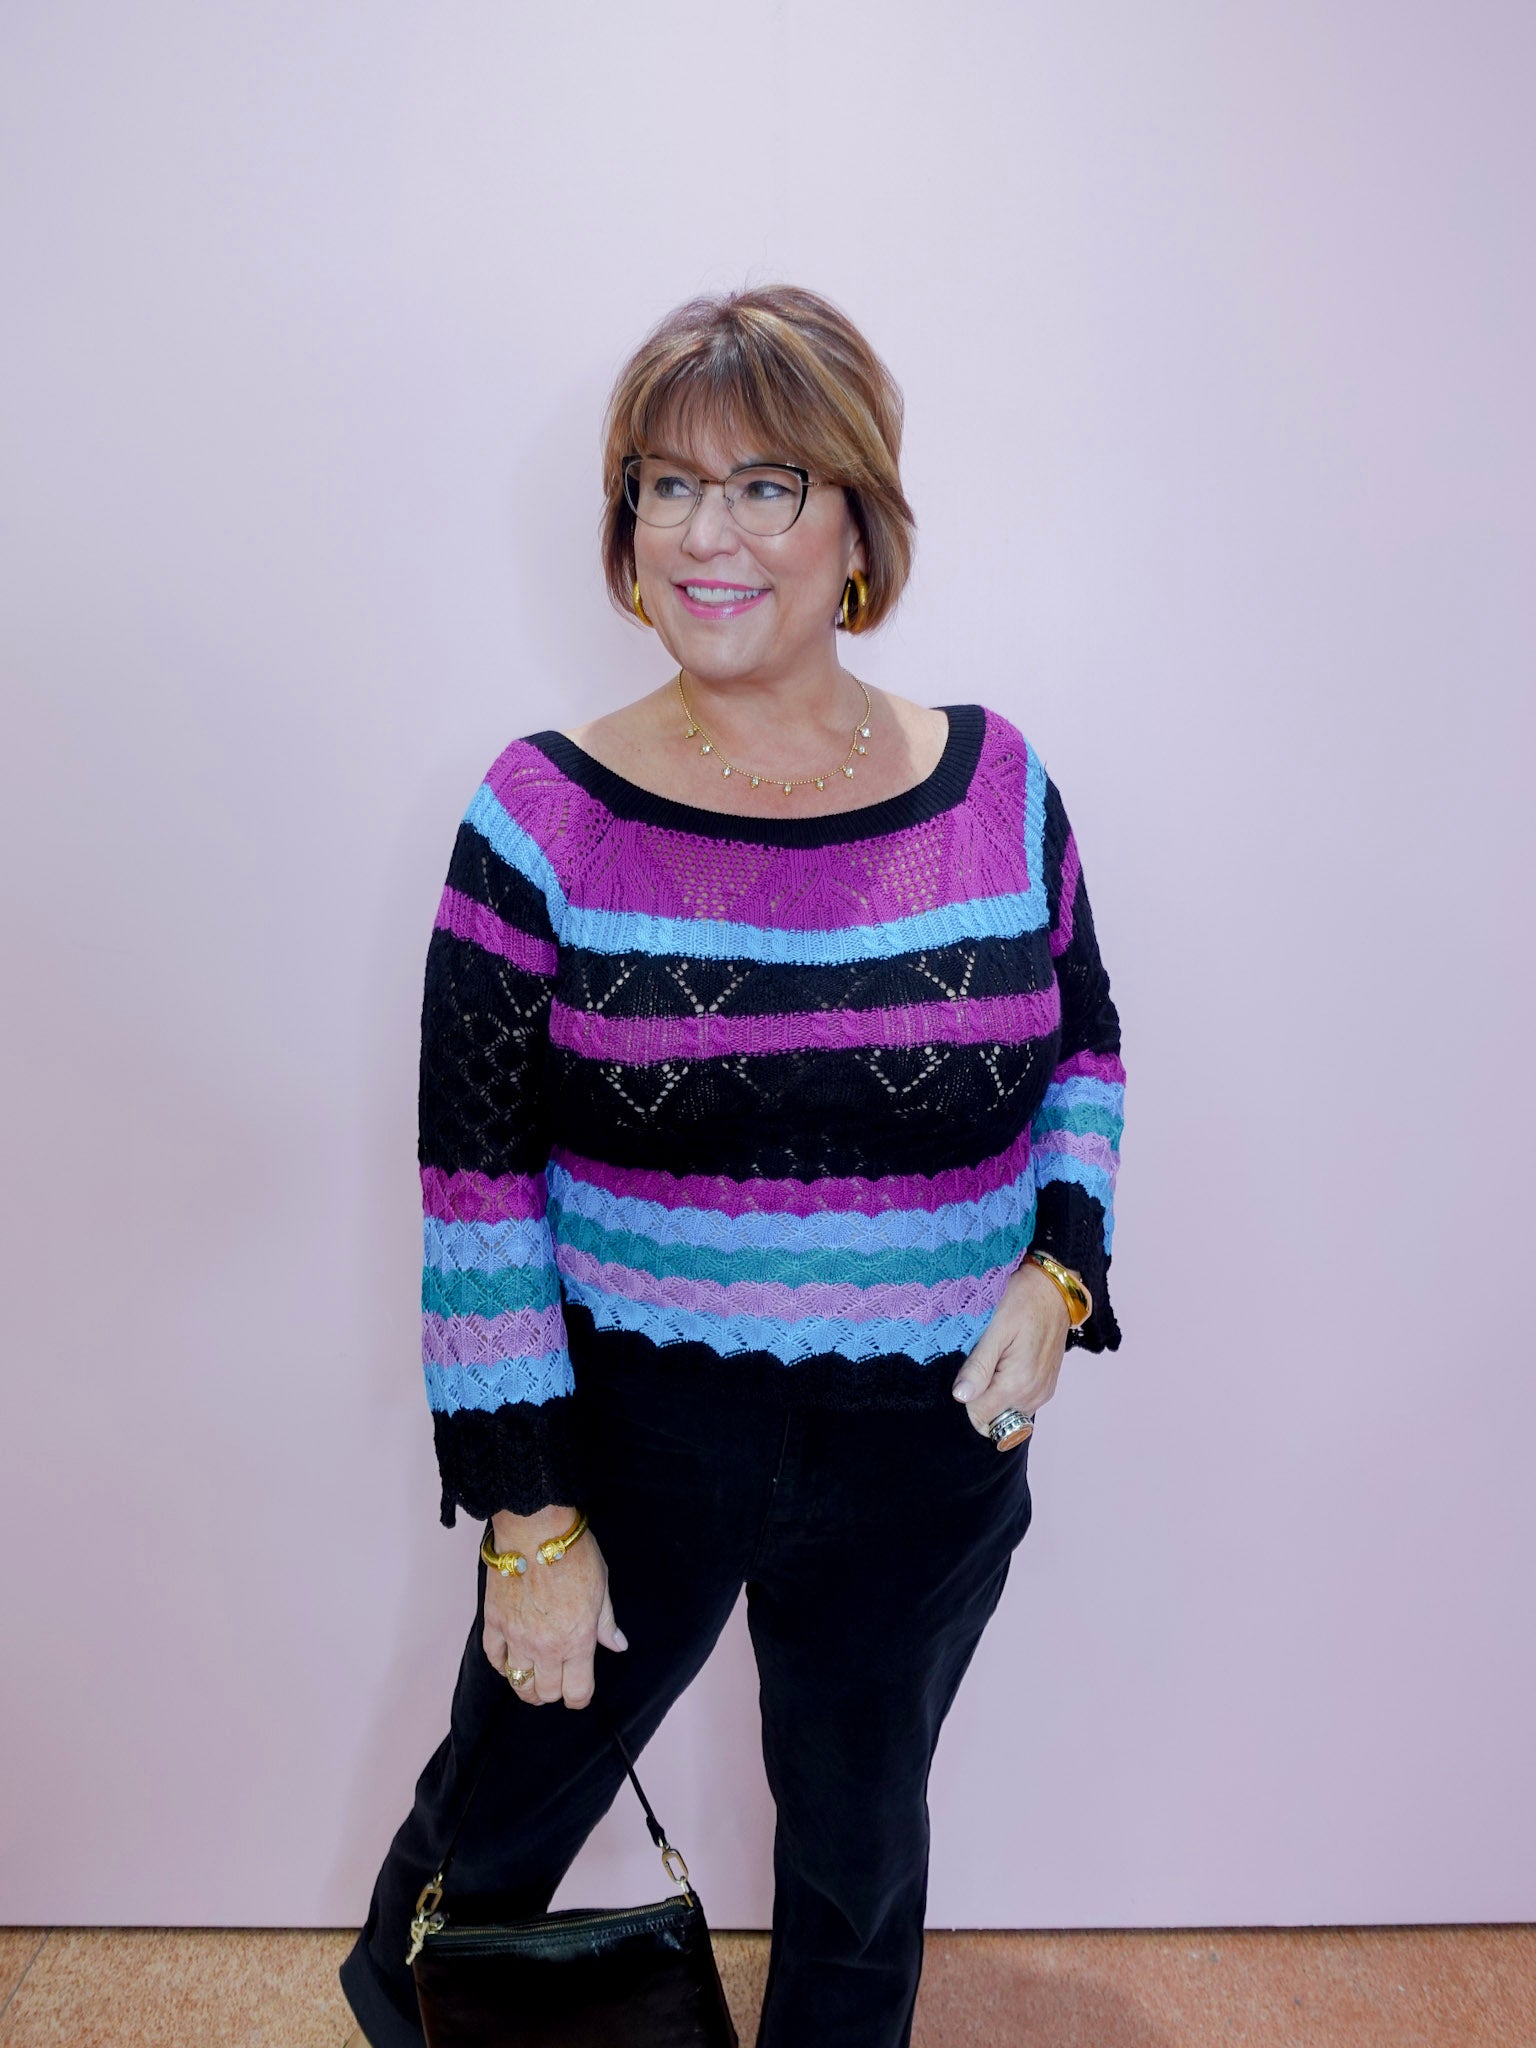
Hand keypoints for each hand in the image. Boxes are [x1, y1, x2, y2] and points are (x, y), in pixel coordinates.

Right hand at [481, 1506, 626, 1708]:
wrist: (536, 1530)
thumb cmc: (573, 1554)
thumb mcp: (602, 1587)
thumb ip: (606, 1623)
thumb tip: (617, 1645)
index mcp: (578, 1640)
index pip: (577, 1692)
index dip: (579, 1698)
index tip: (579, 1692)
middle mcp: (546, 1647)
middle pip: (545, 1692)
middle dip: (552, 1692)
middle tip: (555, 1682)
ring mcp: (517, 1637)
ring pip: (518, 1682)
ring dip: (526, 1685)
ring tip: (531, 1678)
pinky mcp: (495, 1622)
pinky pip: (494, 1657)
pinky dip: (501, 1664)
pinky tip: (509, 1658)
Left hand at [951, 1256, 1071, 1436]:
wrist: (1054, 1290)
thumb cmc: (1023, 1301)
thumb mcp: (995, 1329)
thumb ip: (978, 1366)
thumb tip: (960, 1397)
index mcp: (1017, 1384)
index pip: (977, 1417)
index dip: (963, 1399)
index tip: (960, 1375)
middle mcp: (1032, 1395)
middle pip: (991, 1419)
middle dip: (977, 1400)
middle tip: (974, 1366)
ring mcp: (1041, 1393)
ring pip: (1005, 1414)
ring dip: (991, 1396)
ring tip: (990, 1362)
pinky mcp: (1045, 1388)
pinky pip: (1018, 1403)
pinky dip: (1006, 1392)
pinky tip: (1002, 1365)